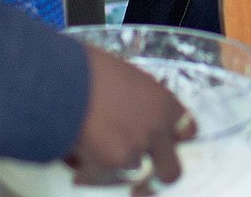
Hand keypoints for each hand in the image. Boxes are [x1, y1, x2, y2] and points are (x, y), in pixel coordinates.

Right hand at [68, 45, 196, 192]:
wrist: (63, 79)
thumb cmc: (88, 68)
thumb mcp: (126, 77)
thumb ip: (140, 101)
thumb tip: (133, 114)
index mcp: (163, 102)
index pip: (187, 130)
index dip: (174, 139)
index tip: (165, 143)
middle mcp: (156, 129)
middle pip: (171, 171)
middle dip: (157, 178)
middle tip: (144, 182)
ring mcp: (136, 149)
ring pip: (130, 171)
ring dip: (114, 165)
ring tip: (91, 151)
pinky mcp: (112, 163)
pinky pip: (102, 176)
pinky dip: (89, 173)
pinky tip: (76, 163)